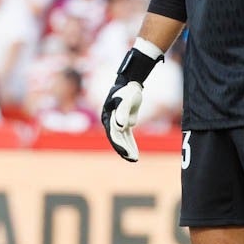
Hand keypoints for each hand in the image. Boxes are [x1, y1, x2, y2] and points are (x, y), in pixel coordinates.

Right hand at [100, 43, 160, 161]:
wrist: (130, 84)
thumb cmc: (127, 91)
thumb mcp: (126, 100)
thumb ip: (123, 112)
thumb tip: (120, 127)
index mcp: (108, 117)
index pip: (113, 133)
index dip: (119, 144)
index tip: (126, 152)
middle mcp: (110, 121)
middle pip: (117, 138)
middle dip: (124, 149)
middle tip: (133, 158)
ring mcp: (117, 123)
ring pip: (122, 139)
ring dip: (128, 149)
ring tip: (135, 159)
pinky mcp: (124, 123)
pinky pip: (127, 135)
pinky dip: (131, 144)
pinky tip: (135, 152)